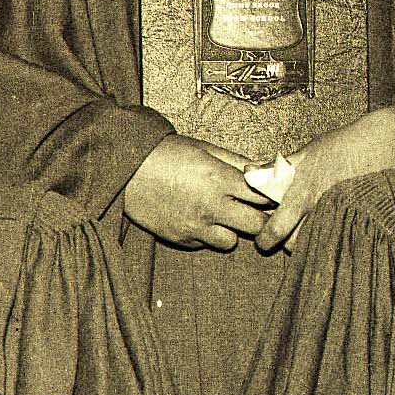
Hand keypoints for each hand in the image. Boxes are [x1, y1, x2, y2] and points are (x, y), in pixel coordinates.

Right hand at [122, 136, 287, 255]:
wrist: (125, 170)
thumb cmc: (166, 154)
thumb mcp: (204, 149)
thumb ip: (237, 162)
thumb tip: (264, 171)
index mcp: (220, 179)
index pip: (263, 196)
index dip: (269, 196)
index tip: (267, 194)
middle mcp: (211, 206)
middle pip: (257, 226)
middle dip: (258, 219)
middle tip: (251, 211)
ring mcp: (195, 226)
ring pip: (231, 242)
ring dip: (231, 231)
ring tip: (221, 217)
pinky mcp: (180, 239)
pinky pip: (205, 245)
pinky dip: (206, 236)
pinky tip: (197, 219)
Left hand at [260, 95, 394, 247]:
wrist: (386, 144)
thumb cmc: (343, 145)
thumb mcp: (307, 152)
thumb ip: (277, 167)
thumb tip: (249, 170)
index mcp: (303, 193)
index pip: (275, 229)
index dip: (266, 240)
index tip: (264, 241)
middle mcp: (320, 210)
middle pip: (296, 245)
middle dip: (288, 246)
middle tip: (286, 240)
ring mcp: (342, 218)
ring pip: (318, 247)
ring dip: (311, 245)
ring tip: (309, 237)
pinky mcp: (360, 222)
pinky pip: (342, 243)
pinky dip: (333, 242)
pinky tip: (332, 235)